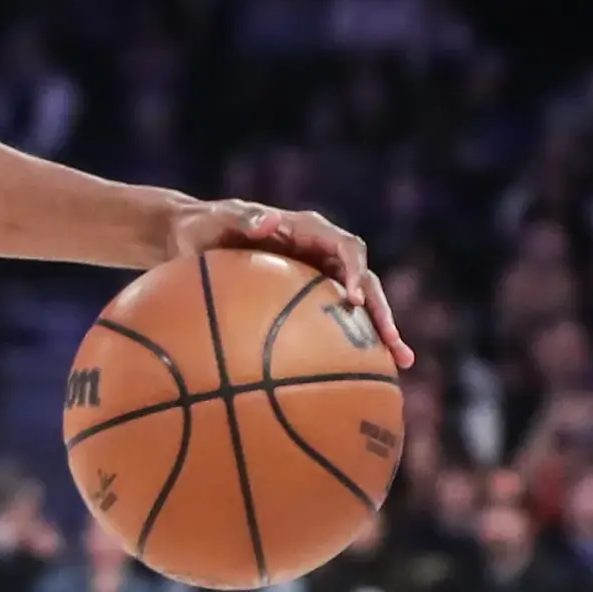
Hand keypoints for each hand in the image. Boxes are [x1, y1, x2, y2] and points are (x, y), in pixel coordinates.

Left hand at [168, 199, 410, 367]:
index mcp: (308, 230)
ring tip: (400, 363)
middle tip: (394, 345)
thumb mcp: (219, 219)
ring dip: (380, 330)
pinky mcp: (307, 295)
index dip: (354, 272)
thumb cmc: (204, 225)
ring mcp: (317, 274)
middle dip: (382, 311)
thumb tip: (267, 221)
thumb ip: (243, 218)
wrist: (192, 235)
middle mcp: (321, 251)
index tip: (353, 300)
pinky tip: (357, 373)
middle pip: (363, 281)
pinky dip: (347, 343)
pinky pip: (332, 319)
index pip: (346, 248)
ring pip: (358, 303)